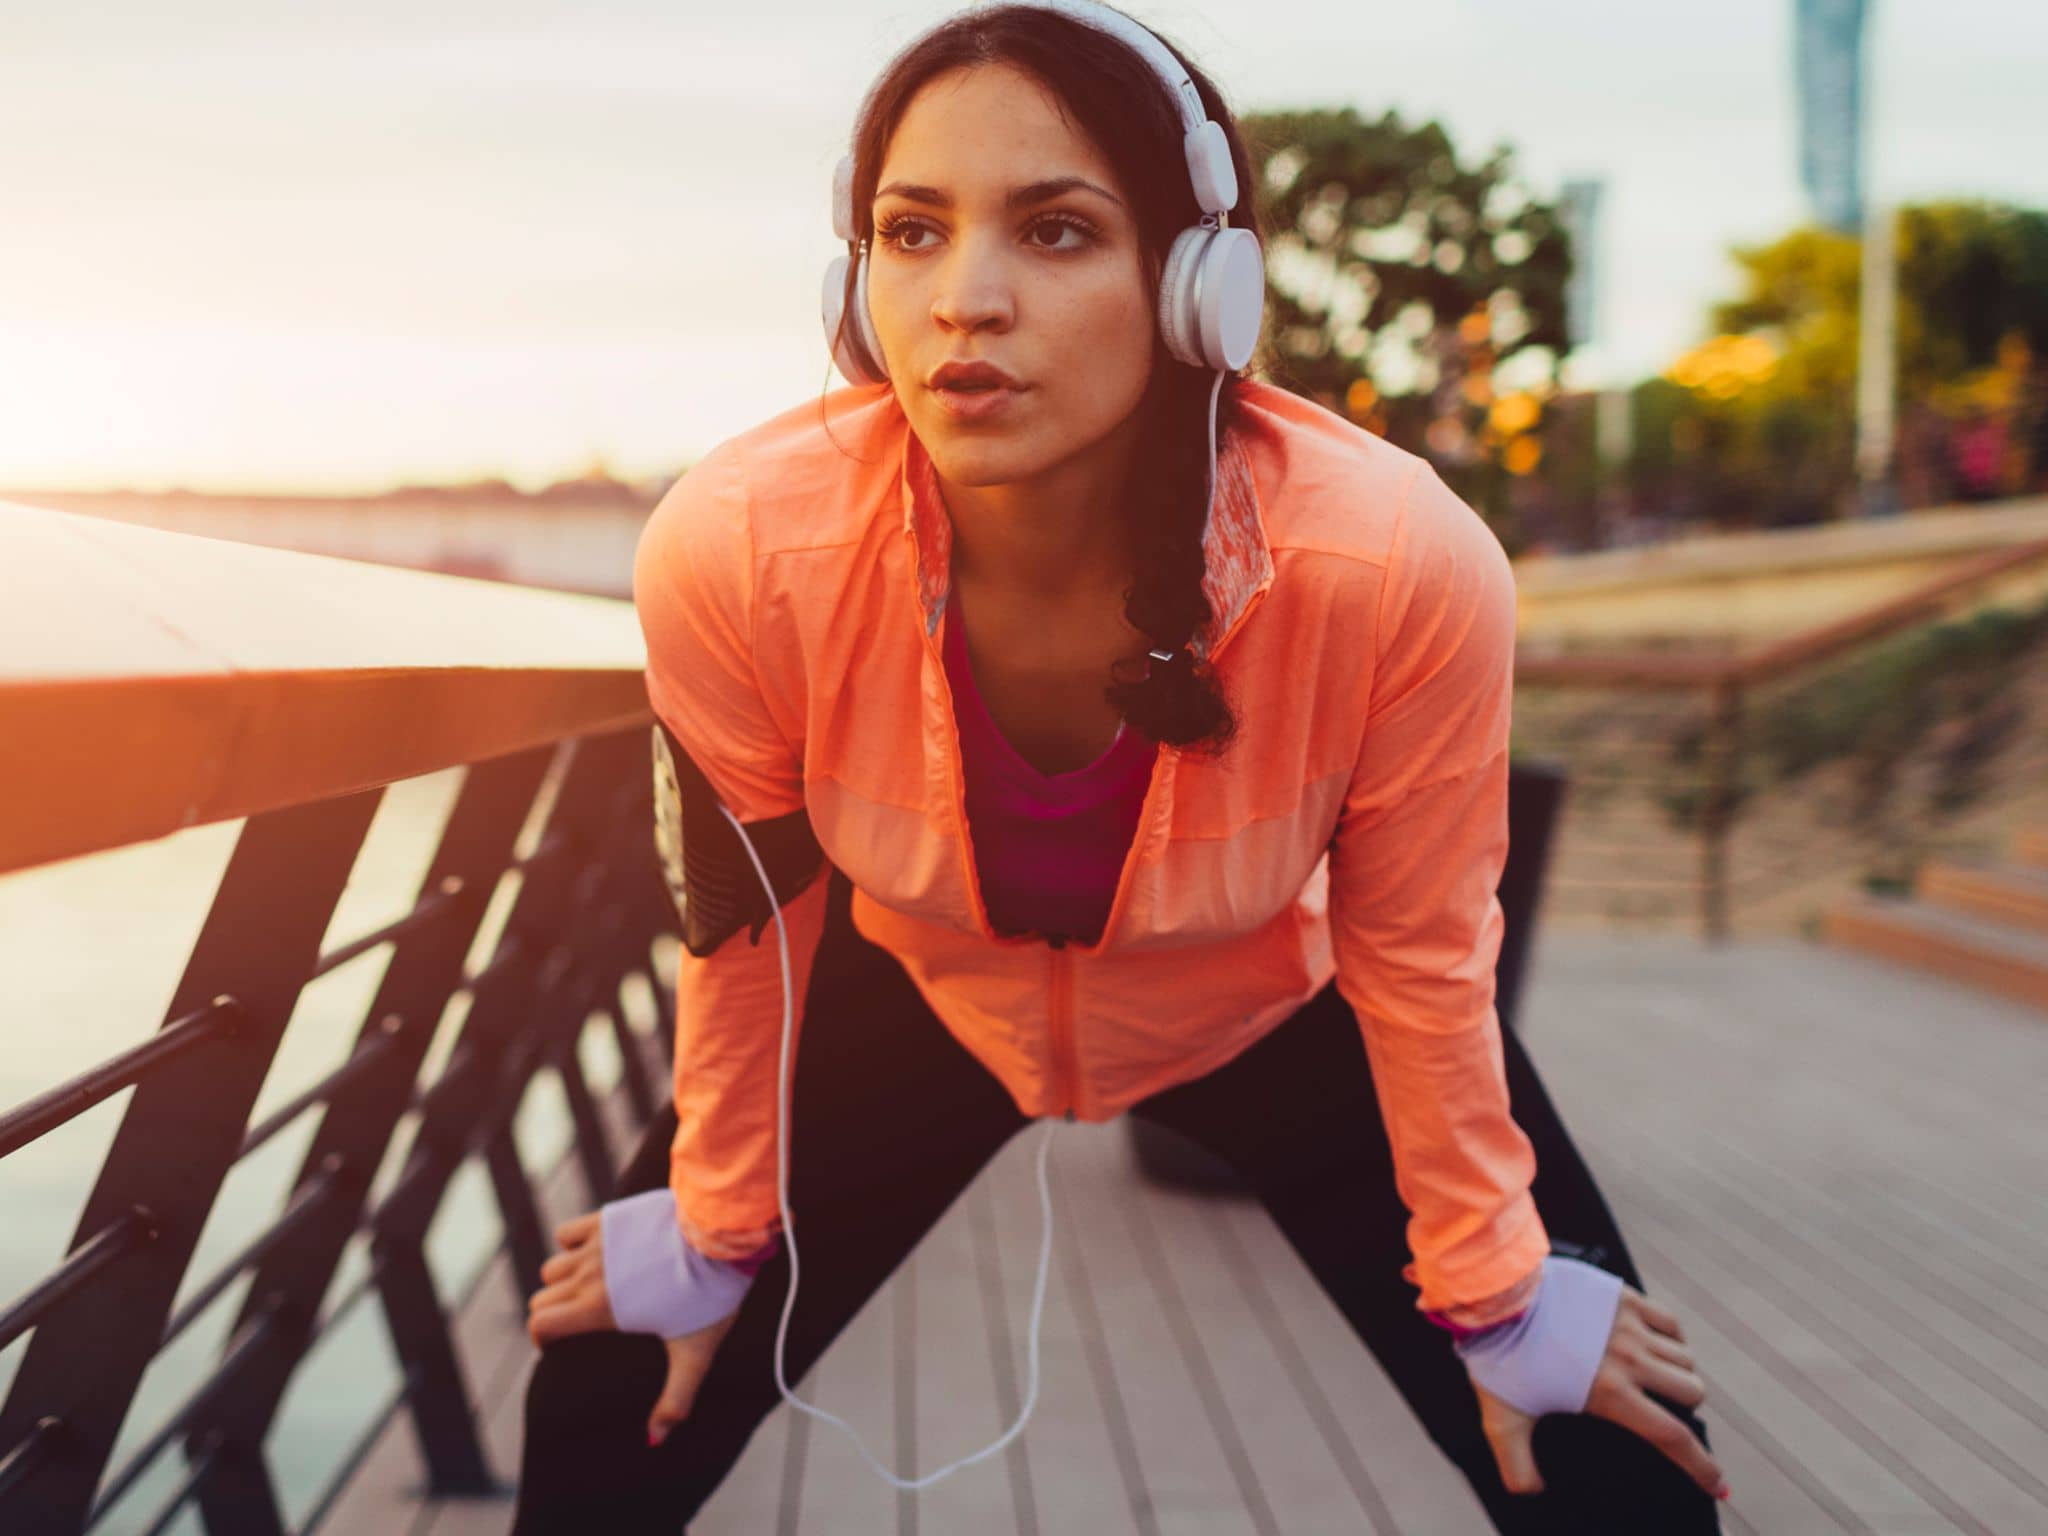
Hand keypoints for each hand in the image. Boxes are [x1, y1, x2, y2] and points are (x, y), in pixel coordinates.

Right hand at [526, 1210, 742, 1445]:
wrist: (719, 1237)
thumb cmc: (708, 1297)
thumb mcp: (694, 1355)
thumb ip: (675, 1399)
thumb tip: (655, 1440)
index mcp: (599, 1308)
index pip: (540, 1323)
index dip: (543, 1338)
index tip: (560, 1346)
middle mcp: (588, 1275)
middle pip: (542, 1298)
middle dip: (553, 1314)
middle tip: (578, 1323)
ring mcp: (596, 1245)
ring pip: (553, 1267)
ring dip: (562, 1281)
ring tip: (590, 1290)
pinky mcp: (608, 1219)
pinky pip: (568, 1232)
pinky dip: (572, 1244)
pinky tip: (597, 1253)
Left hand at [1472, 1284, 1725, 1500]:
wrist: (1495, 1293)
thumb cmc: (1499, 1355)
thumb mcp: (1503, 1419)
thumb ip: (1517, 1465)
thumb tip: (1531, 1493)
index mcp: (1610, 1393)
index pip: (1673, 1438)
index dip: (1701, 1467)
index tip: (1719, 1485)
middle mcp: (1630, 1359)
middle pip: (1692, 1392)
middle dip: (1684, 1408)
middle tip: (1662, 1412)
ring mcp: (1630, 1325)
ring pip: (1684, 1356)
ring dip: (1679, 1372)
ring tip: (1654, 1379)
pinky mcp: (1623, 1297)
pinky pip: (1670, 1321)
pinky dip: (1672, 1337)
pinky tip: (1654, 1344)